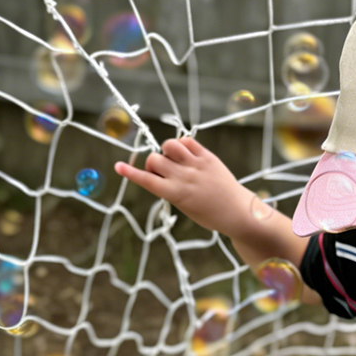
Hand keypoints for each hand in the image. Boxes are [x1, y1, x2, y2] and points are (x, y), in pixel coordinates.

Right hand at [114, 137, 246, 235]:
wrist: (237, 211)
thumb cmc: (209, 214)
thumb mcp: (183, 206)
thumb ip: (169, 188)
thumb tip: (160, 168)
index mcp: (176, 194)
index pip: (147, 180)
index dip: (131, 173)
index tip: (118, 166)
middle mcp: (184, 177)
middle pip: (154, 159)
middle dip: (153, 164)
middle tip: (163, 172)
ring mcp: (197, 165)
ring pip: (169, 145)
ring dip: (166, 150)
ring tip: (174, 160)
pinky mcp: (208, 157)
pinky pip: (187, 141)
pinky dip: (182, 144)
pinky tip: (186, 154)